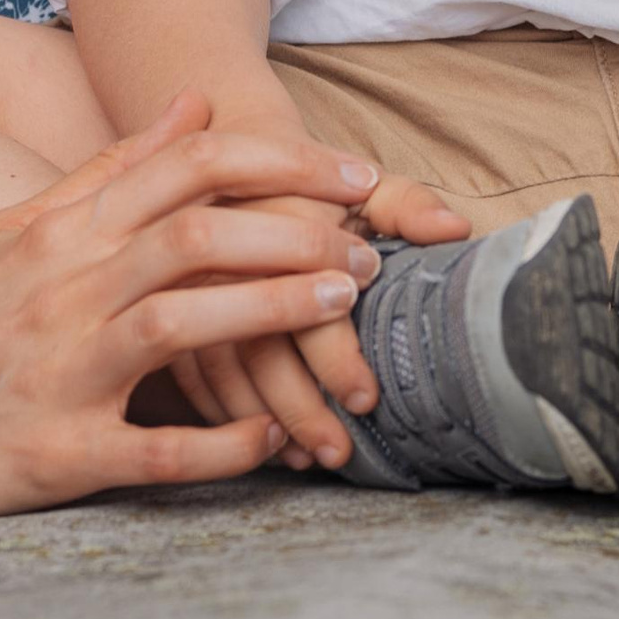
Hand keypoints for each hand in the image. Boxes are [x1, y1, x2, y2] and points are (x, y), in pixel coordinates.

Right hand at [0, 96, 382, 520]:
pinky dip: (224, 443)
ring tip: (343, 315)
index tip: (357, 180)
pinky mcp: (59, 453)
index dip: (286, 165)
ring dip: (275, 316)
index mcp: (63, 230)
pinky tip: (276, 437)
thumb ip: (114, 169)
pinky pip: (156, 446)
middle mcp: (64, 289)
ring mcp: (61, 371)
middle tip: (369, 257)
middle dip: (298, 237)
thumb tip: (194, 103)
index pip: (188, 168)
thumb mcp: (22, 230)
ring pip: (182, 325)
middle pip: (196, 236)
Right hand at [168, 171, 468, 471]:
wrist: (228, 160)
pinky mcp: (164, 306)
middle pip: (258, 343)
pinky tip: (262, 442)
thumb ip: (409, 206)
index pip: (307, 299)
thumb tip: (455, 231)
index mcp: (274, 213)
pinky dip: (226, 413)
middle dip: (300, 404)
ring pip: (219, 366)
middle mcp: (221, 250)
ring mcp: (183, 282)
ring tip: (307, 458)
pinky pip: (189, 373)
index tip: (365, 397)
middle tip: (339, 450)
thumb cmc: (311, 183)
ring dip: (263, 419)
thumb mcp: (362, 185)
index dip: (336, 354)